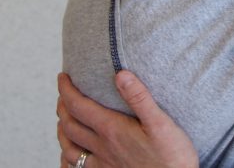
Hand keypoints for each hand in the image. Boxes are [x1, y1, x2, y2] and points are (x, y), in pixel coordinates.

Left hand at [57, 71, 198, 167]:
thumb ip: (139, 98)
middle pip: (69, 125)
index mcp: (112, 130)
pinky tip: (69, 155)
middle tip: (63, 94)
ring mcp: (102, 164)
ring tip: (63, 120)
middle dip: (62, 106)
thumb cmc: (172, 156)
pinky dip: (66, 158)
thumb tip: (121, 74)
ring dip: (61, 131)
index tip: (63, 77)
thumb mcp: (161, 123)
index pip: (78, 106)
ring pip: (68, 148)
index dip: (66, 89)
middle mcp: (102, 148)